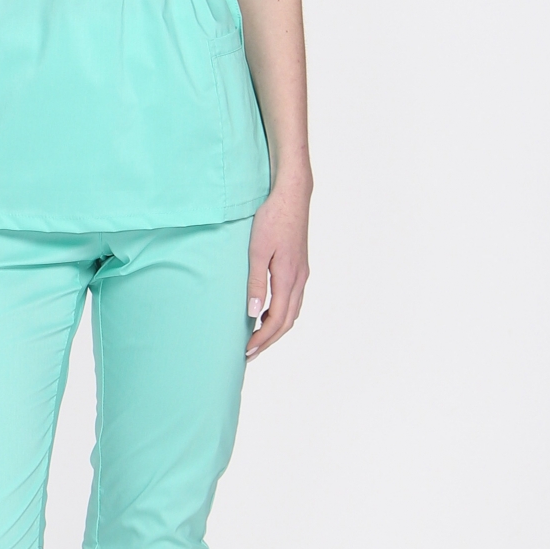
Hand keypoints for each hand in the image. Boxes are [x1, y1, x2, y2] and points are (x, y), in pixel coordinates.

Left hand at [245, 177, 310, 358]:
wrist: (292, 195)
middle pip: (287, 321)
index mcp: (289, 278)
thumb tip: (253, 314)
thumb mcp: (257, 251)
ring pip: (292, 312)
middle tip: (250, 353)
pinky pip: (293, 299)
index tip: (247, 350)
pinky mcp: (300, 266)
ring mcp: (302, 273)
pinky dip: (281, 313)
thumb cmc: (272, 219)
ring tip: (257, 338)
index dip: (263, 339)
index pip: (277, 320)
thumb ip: (255, 283)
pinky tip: (267, 312)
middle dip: (269, 340)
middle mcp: (300, 280)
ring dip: (276, 328)